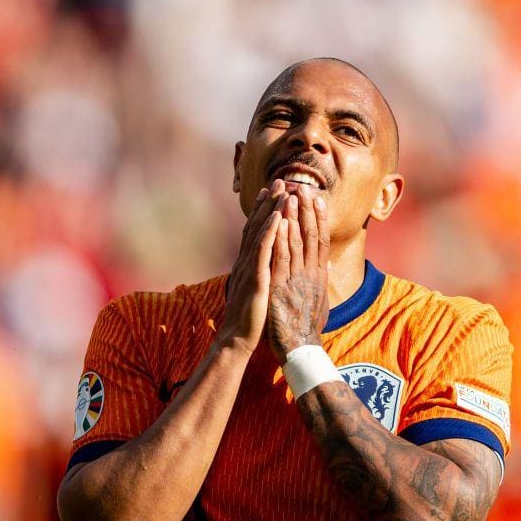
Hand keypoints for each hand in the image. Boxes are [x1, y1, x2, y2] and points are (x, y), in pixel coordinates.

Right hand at [218, 180, 284, 353]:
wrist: (238, 339)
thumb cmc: (250, 318)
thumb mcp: (258, 290)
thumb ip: (262, 274)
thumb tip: (267, 265)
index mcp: (249, 264)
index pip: (257, 232)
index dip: (264, 211)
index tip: (273, 192)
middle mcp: (247, 261)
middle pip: (258, 226)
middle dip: (269, 203)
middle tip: (279, 181)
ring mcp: (249, 268)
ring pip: (260, 234)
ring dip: (270, 211)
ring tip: (281, 192)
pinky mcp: (255, 278)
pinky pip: (263, 252)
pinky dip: (269, 233)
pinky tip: (277, 218)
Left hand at [267, 185, 329, 361]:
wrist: (300, 348)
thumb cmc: (306, 326)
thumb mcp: (318, 299)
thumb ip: (320, 279)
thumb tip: (325, 264)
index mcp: (319, 275)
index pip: (321, 240)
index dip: (319, 218)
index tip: (317, 199)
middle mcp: (311, 274)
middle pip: (311, 235)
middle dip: (307, 211)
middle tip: (303, 188)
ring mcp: (297, 279)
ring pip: (297, 242)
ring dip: (293, 218)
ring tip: (290, 196)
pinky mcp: (281, 287)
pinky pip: (280, 258)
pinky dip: (279, 238)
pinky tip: (276, 222)